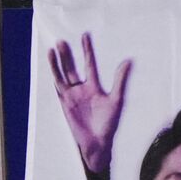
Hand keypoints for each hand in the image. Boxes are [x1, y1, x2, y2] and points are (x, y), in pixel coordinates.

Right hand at [48, 33, 131, 172]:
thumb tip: (128, 61)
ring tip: (54, 48)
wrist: (98, 143)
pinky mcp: (65, 104)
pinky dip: (55, 76)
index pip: (89, 64)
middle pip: (73, 68)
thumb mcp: (117, 100)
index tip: (85, 36)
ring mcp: (72, 96)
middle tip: (62, 41)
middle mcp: (82, 89)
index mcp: (94, 86)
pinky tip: (52, 66)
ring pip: (63, 75)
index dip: (87, 50)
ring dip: (58, 63)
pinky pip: (58, 87)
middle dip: (68, 55)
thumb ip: (120, 80)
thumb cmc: (109, 124)